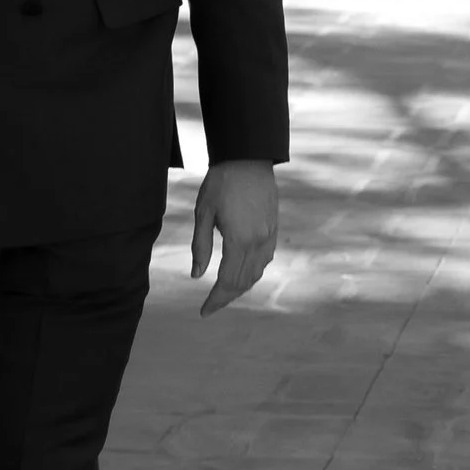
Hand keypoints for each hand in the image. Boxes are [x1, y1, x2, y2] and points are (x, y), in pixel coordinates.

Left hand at [191, 160, 278, 315]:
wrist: (248, 159)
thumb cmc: (220, 183)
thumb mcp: (203, 213)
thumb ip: (201, 246)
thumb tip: (196, 276)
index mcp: (239, 240)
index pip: (228, 281)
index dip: (216, 300)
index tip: (203, 311)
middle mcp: (258, 242)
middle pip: (243, 282)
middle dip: (226, 298)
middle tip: (210, 307)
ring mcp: (269, 236)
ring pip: (256, 273)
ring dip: (240, 288)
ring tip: (223, 294)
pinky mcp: (273, 229)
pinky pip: (264, 260)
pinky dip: (252, 273)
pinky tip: (241, 275)